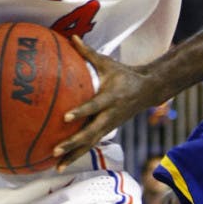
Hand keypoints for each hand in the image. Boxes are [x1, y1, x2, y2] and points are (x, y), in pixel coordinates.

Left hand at [53, 36, 161, 168]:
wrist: (147, 91)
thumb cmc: (123, 74)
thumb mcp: (107, 63)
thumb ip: (87, 53)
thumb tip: (71, 37)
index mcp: (110, 98)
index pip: (93, 107)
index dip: (81, 112)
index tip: (66, 118)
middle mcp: (109, 116)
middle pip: (90, 133)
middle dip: (73, 143)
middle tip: (55, 150)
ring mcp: (109, 126)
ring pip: (90, 144)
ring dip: (74, 156)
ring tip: (55, 166)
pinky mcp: (107, 131)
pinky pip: (91, 145)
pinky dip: (77, 155)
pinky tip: (61, 163)